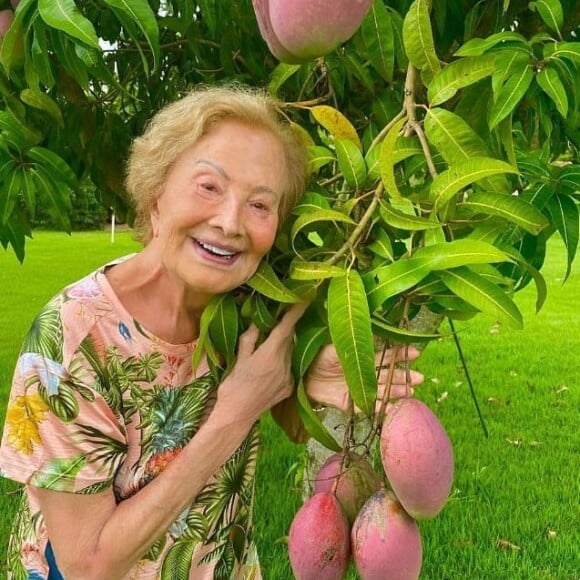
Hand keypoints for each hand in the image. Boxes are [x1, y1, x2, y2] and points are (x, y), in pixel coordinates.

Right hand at [214, 303, 307, 424]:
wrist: (236, 416)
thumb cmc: (232, 386)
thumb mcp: (238, 358)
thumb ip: (250, 338)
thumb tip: (258, 322)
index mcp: (271, 353)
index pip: (287, 327)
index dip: (296, 311)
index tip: (305, 297)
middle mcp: (284, 364)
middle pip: (289, 338)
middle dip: (285, 327)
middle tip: (279, 315)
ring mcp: (289, 377)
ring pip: (289, 352)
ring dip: (283, 345)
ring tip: (269, 342)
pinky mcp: (289, 388)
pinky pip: (289, 367)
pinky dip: (282, 361)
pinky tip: (269, 366)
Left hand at [305, 344, 423, 412]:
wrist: (300, 375)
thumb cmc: (316, 356)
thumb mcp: (336, 346)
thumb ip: (354, 342)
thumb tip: (372, 329)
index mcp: (361, 357)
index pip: (385, 355)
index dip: (400, 354)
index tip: (415, 353)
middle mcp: (363, 373)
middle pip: (387, 375)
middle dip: (403, 376)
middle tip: (419, 378)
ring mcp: (358, 388)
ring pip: (382, 391)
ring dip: (396, 392)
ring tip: (411, 393)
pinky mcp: (350, 403)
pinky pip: (367, 407)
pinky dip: (380, 409)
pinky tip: (392, 409)